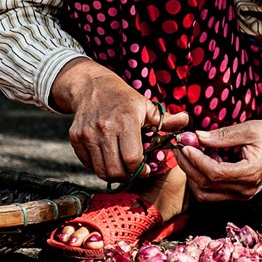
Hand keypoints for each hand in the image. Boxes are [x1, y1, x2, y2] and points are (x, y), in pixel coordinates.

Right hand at [50, 58, 188, 181]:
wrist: (92, 87)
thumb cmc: (124, 99)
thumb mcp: (146, 106)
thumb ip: (166, 120)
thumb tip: (186, 121)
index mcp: (126, 121)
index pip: (132, 158)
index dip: (141, 168)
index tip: (146, 167)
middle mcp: (104, 129)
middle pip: (116, 170)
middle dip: (128, 175)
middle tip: (134, 170)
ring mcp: (87, 134)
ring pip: (101, 171)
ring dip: (114, 173)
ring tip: (122, 166)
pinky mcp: (75, 138)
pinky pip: (88, 164)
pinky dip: (99, 166)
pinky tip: (108, 157)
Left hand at [174, 102, 261, 201]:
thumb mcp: (249, 129)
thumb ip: (222, 136)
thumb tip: (197, 136)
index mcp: (250, 173)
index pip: (214, 173)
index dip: (196, 159)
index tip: (185, 144)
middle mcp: (246, 189)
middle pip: (206, 185)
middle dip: (188, 166)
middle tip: (180, 147)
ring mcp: (244, 194)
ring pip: (207, 194)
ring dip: (193, 174)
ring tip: (191, 152)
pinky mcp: (241, 193)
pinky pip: (214, 193)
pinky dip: (203, 179)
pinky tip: (204, 159)